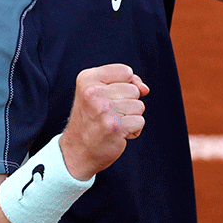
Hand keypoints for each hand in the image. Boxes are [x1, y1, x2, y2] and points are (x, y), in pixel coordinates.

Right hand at [58, 64, 149, 179]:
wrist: (77, 151)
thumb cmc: (91, 121)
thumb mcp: (100, 93)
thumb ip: (124, 82)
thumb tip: (145, 88)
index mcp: (88, 78)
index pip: (126, 71)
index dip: (125, 85)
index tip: (108, 97)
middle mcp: (93, 92)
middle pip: (134, 89)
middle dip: (127, 103)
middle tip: (108, 114)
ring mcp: (104, 109)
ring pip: (139, 106)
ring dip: (130, 117)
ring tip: (112, 123)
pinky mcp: (115, 126)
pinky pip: (140, 122)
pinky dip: (133, 130)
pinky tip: (117, 133)